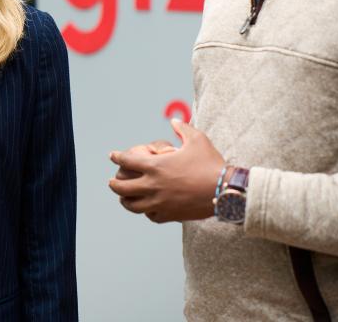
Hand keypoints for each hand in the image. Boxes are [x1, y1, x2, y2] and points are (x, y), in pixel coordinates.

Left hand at [108, 119, 224, 222]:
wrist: (225, 191)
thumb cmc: (210, 163)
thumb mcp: (197, 139)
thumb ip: (182, 129)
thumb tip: (174, 121)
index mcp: (156, 166)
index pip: (127, 161)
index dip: (117, 157)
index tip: (112, 156)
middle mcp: (153, 186)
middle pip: (121, 187)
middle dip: (113, 183)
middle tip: (111, 181)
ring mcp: (159, 203)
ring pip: (132, 205)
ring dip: (125, 200)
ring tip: (123, 198)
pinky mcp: (169, 215)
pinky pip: (151, 216)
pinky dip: (146, 212)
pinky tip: (147, 208)